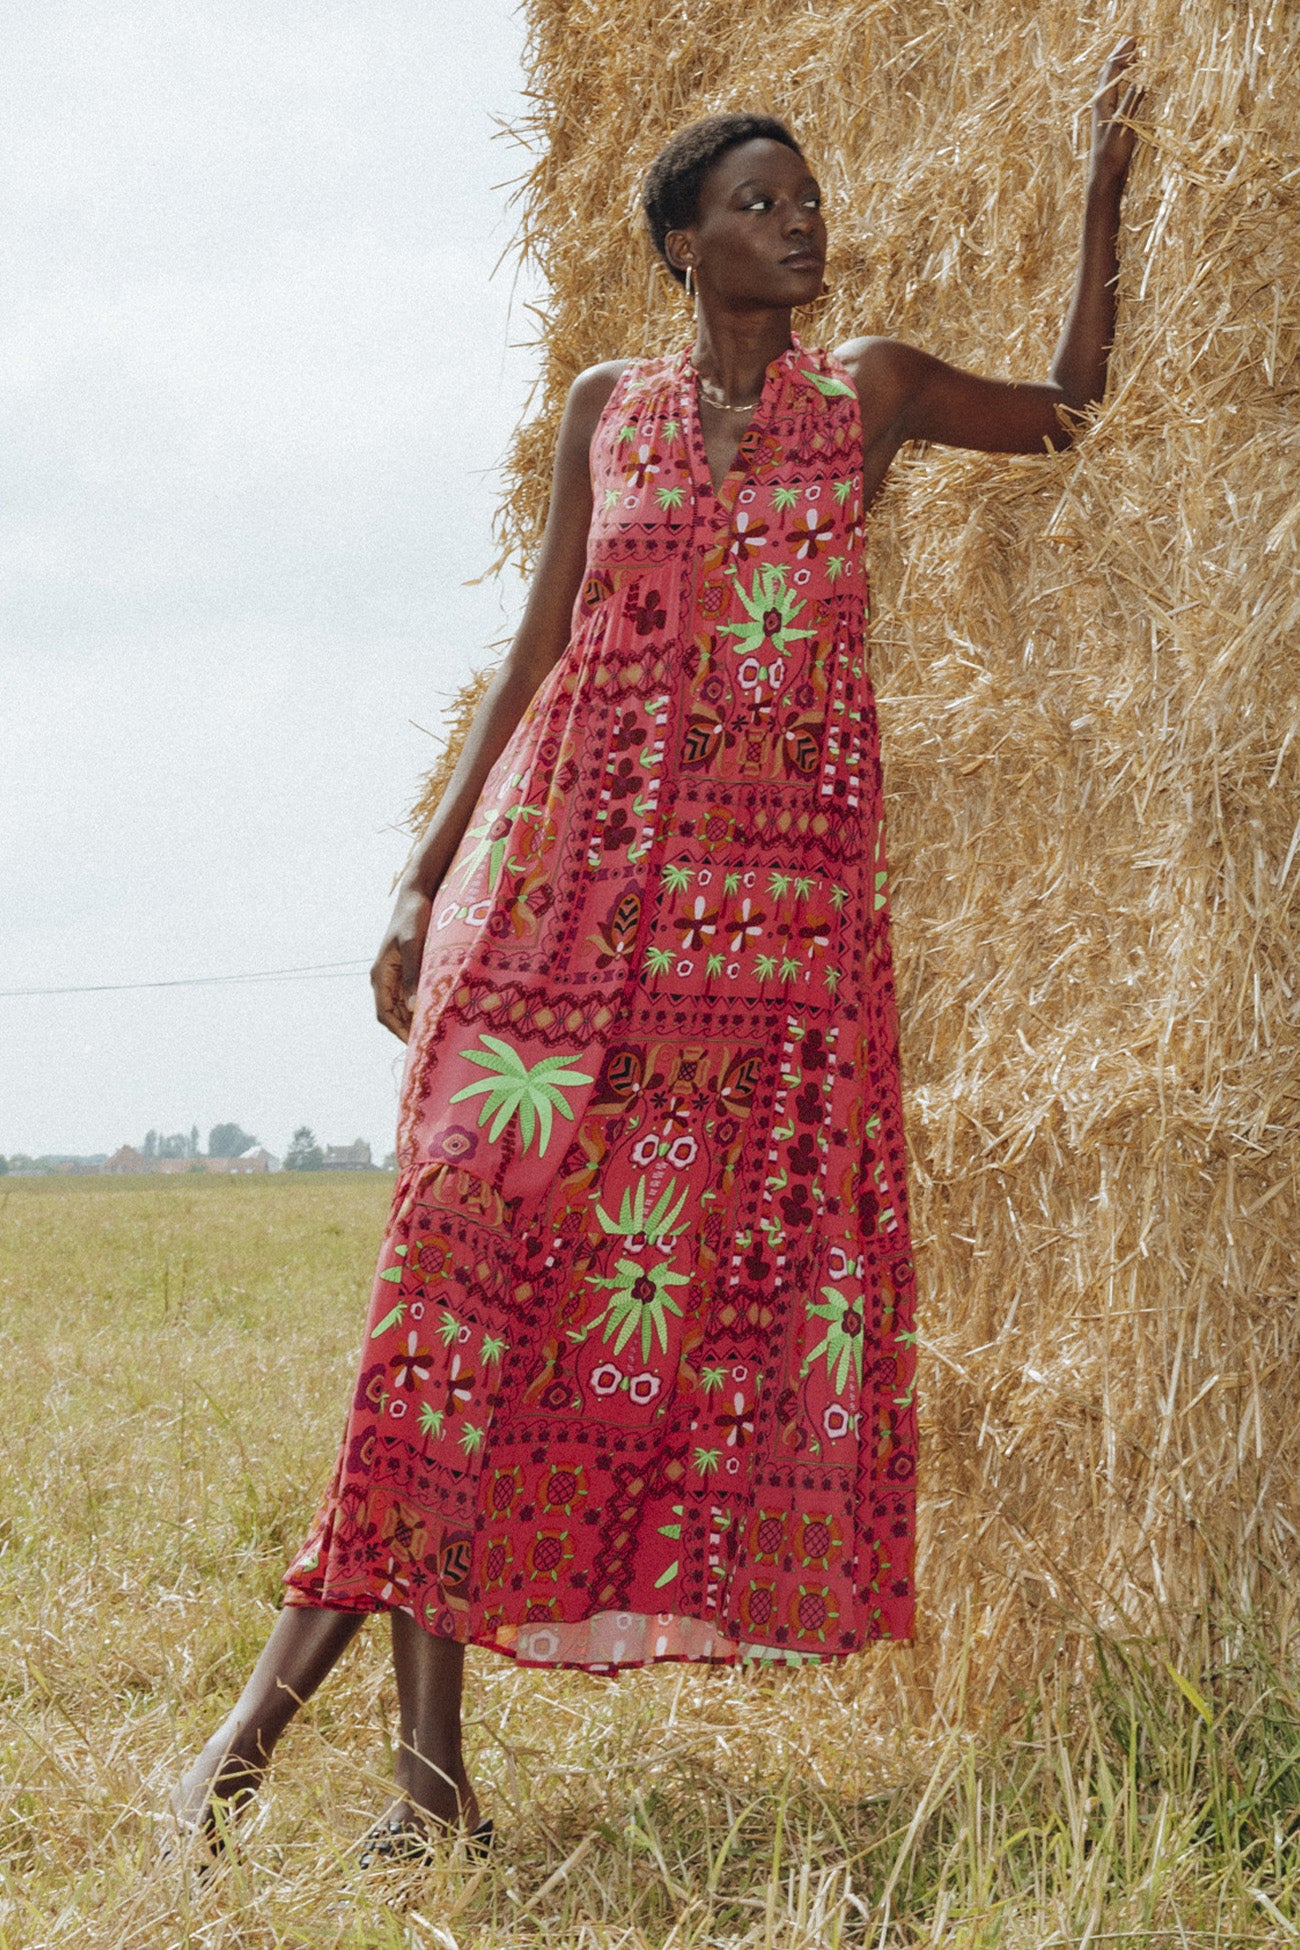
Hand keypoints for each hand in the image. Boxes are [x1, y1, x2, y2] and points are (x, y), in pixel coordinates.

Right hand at [371, 884, 432, 1043]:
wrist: (416, 896)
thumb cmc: (413, 918)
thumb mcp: (413, 945)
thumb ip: (412, 975)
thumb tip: (413, 1007)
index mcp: (380, 975)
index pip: (384, 1014)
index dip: (398, 1032)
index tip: (416, 1045)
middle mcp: (384, 978)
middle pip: (393, 1015)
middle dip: (408, 1030)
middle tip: (431, 1042)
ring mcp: (395, 975)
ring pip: (402, 1007)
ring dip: (415, 1019)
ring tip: (436, 1031)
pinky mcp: (407, 970)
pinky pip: (411, 995)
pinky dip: (421, 1006)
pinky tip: (437, 1010)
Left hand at [1089, 38, 1143, 189]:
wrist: (1104, 177)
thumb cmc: (1112, 155)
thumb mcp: (1123, 127)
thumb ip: (1130, 103)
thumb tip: (1139, 81)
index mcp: (1102, 102)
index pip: (1112, 70)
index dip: (1123, 53)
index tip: (1135, 40)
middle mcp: (1101, 104)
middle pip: (1109, 71)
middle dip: (1121, 54)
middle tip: (1133, 39)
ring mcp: (1105, 111)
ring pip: (1112, 81)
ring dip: (1122, 65)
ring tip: (1133, 54)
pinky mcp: (1110, 119)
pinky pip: (1116, 92)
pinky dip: (1124, 80)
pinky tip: (1131, 80)